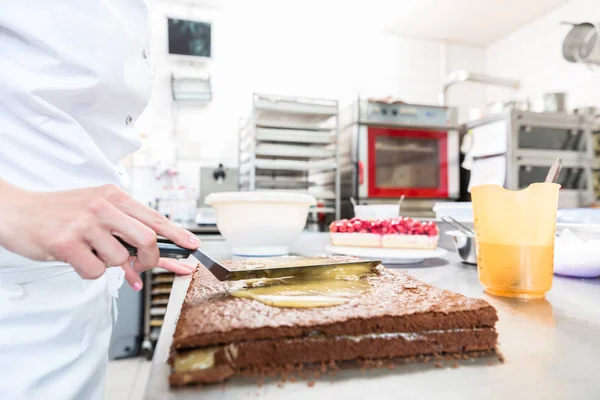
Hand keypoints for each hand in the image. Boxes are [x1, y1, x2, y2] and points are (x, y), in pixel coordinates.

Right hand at [0, 182, 199, 289]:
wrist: (16, 211)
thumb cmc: (59, 214)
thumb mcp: (96, 212)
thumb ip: (125, 232)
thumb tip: (153, 260)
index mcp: (114, 196)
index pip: (155, 218)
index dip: (178, 235)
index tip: (193, 247)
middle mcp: (103, 206)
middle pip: (147, 241)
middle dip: (149, 261)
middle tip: (140, 266)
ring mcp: (85, 223)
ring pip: (119, 260)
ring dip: (108, 265)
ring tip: (89, 251)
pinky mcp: (67, 242)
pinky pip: (94, 271)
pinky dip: (88, 272)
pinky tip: (75, 257)